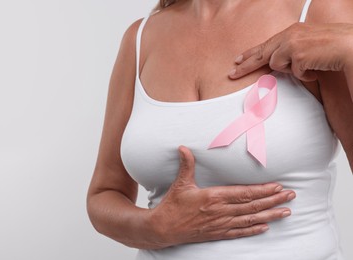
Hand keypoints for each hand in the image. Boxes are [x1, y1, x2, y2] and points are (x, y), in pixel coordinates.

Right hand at [149, 145, 295, 247]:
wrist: (164, 229)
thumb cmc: (173, 206)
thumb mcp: (180, 183)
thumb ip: (186, 165)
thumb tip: (184, 148)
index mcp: (213, 197)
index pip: (244, 193)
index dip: (262, 190)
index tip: (277, 186)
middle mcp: (221, 211)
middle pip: (252, 206)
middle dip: (273, 201)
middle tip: (290, 196)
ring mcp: (221, 224)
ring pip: (250, 220)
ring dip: (270, 215)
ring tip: (286, 212)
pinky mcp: (218, 233)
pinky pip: (240, 232)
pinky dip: (254, 230)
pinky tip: (266, 227)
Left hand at [229, 23, 352, 96]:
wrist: (350, 45)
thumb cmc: (332, 47)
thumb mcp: (308, 45)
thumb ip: (292, 51)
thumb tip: (278, 63)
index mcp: (291, 31)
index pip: (265, 44)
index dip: (251, 53)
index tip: (238, 60)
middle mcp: (289, 35)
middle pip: (261, 53)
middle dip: (245, 66)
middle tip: (231, 74)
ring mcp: (292, 44)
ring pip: (277, 65)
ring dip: (292, 69)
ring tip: (309, 65)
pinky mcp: (297, 55)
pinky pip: (294, 73)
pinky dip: (305, 75)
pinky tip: (316, 68)